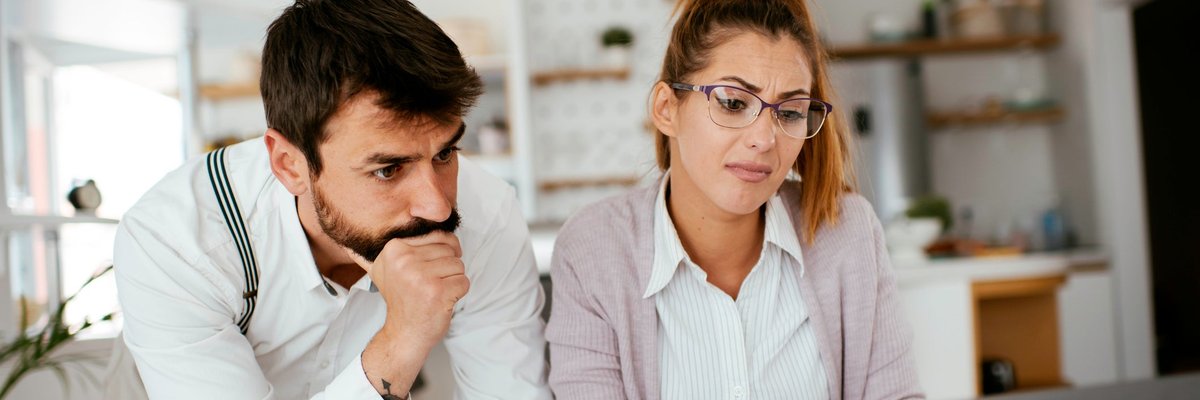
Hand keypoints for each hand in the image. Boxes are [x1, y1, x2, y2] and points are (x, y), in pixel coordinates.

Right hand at [346, 231, 468, 349]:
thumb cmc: (405, 299)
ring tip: (434, 293)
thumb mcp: (395, 266)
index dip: (443, 253)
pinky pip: (464, 281)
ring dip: (452, 281)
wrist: (403, 334)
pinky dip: (458, 293)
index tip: (428, 271)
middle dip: (446, 269)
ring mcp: (420, 276)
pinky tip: (441, 301)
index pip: (438, 236)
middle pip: (449, 250)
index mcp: (394, 249)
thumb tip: (439, 214)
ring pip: (458, 265)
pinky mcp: (437, 292)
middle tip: (428, 286)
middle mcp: (404, 260)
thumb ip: (412, 243)